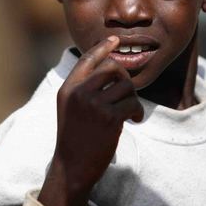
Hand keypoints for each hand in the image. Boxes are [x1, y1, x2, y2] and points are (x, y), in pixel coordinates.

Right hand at [37, 36, 143, 205]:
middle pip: (112, 67)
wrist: (72, 166)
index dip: (103, 47)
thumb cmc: (74, 136)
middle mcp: (79, 92)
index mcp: (68, 88)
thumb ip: (82, 87)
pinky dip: (137, 111)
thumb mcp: (69, 107)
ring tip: (129, 111)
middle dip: (125, 77)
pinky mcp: (109, 118)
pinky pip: (132, 103)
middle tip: (127, 93)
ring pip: (126, 85)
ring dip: (132, 97)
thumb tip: (108, 66)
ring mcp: (93, 104)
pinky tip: (134, 120)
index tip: (115, 40)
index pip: (87, 59)